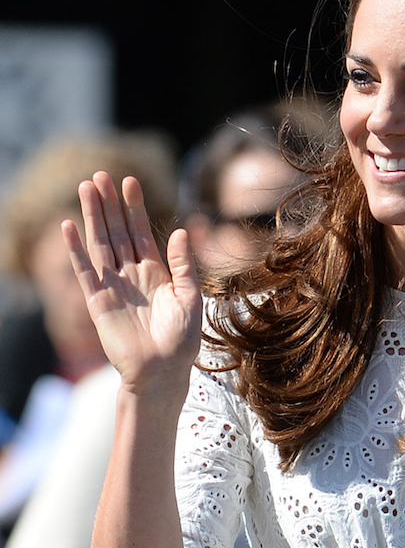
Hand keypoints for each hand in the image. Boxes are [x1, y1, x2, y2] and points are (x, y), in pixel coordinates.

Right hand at [61, 172, 201, 393]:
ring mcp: (113, 287)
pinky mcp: (98, 302)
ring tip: (86, 187)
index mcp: (155, 274)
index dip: (135, 208)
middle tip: (101, 175)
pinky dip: (76, 249)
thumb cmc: (181, 342)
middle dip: (109, 204)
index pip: (141, 233)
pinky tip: (69, 226)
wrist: (162, 373)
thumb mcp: (191, 298)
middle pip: (117, 232)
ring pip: (100, 244)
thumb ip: (183, 265)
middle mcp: (131, 276)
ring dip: (92, 216)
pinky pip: (85, 270)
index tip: (130, 182)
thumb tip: (181, 231)